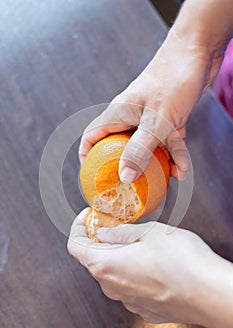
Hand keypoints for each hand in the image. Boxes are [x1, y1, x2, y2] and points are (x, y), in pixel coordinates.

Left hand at [67, 209, 212, 324]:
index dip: (78, 227)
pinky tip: (149, 262)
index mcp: (106, 264)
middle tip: (114, 224)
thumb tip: (103, 231)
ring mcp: (127, 300)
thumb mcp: (148, 232)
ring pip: (111, 273)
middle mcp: (111, 287)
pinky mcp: (143, 307)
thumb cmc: (182, 261)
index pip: (75, 245)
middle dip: (99, 239)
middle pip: (92, 259)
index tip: (88, 217)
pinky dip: (130, 271)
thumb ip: (120, 232)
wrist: (210, 294)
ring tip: (135, 241)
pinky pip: (128, 286)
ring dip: (116, 255)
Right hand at [79, 28, 222, 181]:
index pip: (92, 136)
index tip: (92, 175)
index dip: (87, 156)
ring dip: (158, 162)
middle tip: (130, 184)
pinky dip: (174, 153)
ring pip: (148, 146)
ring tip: (166, 178)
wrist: (198, 51)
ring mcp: (149, 117)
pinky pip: (167, 140)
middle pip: (120, 146)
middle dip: (126, 165)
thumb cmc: (173, 80)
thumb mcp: (156, 121)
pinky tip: (182, 168)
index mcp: (118, 114)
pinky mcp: (167, 117)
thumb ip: (139, 150)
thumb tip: (124, 176)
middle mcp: (131, 116)